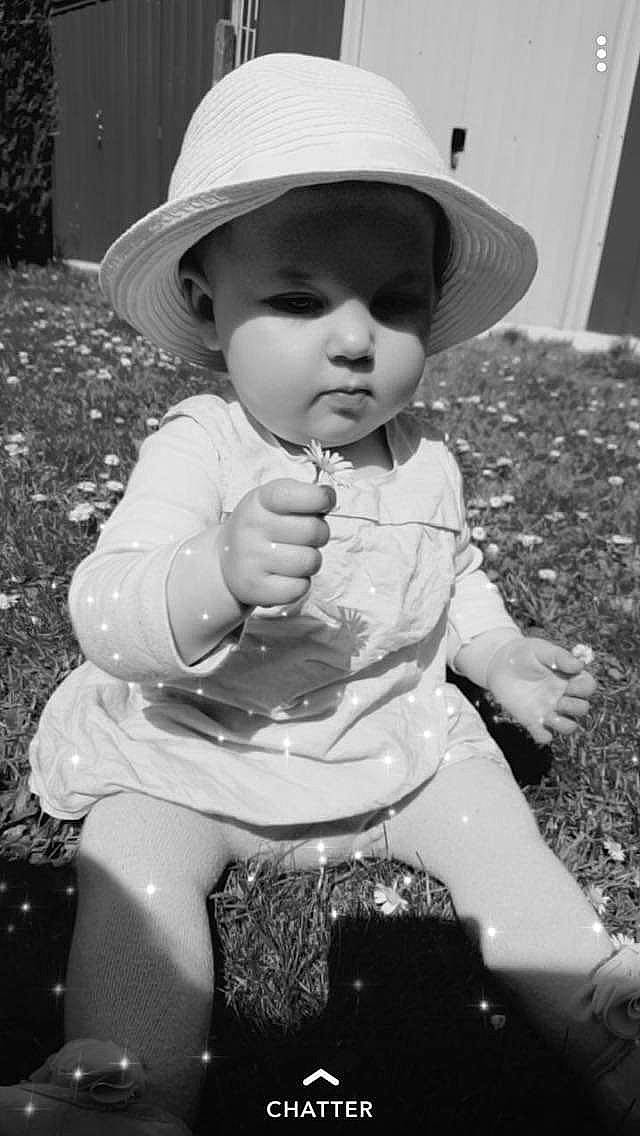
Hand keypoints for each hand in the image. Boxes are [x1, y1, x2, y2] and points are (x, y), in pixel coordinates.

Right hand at [219, 478, 334, 606]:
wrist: (226, 560)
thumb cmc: (262, 527)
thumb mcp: (274, 502)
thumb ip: (304, 496)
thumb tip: (328, 497)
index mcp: (259, 501)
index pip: (292, 495)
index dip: (319, 498)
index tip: (325, 502)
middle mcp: (251, 528)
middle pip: (313, 531)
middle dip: (320, 535)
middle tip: (304, 537)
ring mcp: (251, 559)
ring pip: (310, 562)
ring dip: (310, 561)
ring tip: (293, 556)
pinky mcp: (255, 588)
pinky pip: (300, 588)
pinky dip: (299, 584)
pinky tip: (284, 575)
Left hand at [485, 636, 596, 744]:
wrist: (498, 664)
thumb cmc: (523, 653)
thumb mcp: (541, 650)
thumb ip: (560, 656)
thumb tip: (579, 666)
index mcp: (568, 678)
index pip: (588, 687)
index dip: (583, 689)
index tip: (568, 683)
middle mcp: (562, 696)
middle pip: (582, 709)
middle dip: (575, 708)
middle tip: (559, 701)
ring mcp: (548, 710)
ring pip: (569, 727)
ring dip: (564, 725)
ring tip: (549, 715)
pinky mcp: (532, 720)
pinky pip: (544, 737)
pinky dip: (543, 736)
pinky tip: (534, 723)